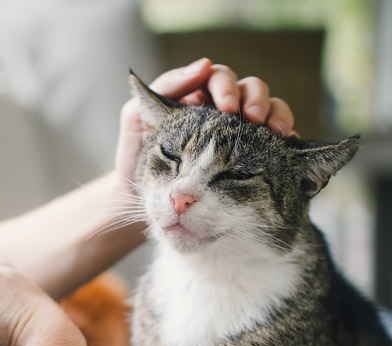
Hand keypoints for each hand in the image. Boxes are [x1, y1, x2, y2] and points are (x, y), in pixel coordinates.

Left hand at [115, 57, 294, 185]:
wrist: (139, 204)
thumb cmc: (135, 160)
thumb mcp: (136, 120)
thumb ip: (163, 88)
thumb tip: (202, 66)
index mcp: (195, 101)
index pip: (218, 78)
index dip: (225, 85)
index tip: (226, 106)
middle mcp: (219, 114)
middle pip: (249, 89)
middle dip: (254, 98)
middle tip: (252, 118)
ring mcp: (237, 135)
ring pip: (268, 109)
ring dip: (275, 113)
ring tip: (274, 131)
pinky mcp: (251, 158)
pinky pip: (275, 141)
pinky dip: (285, 137)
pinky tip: (284, 145)